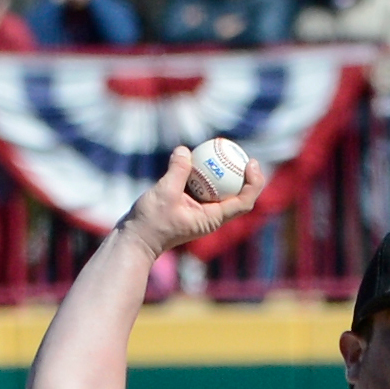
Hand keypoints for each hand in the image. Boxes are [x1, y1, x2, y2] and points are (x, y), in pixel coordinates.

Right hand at [119, 147, 264, 260]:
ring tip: (223, 149)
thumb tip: (185, 150)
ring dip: (222, 171)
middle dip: (242, 174)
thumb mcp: (165, 193)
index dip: (253, 183)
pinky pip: (201, 185)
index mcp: (213, 219)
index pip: (243, 203)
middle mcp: (211, 216)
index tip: (251, 163)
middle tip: (242, 153)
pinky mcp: (189, 205)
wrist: (136, 239)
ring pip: (218, 189)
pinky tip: (198, 155)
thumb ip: (178, 171)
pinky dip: (202, 171)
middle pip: (236, 194)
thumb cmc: (151, 222)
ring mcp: (200, 211)